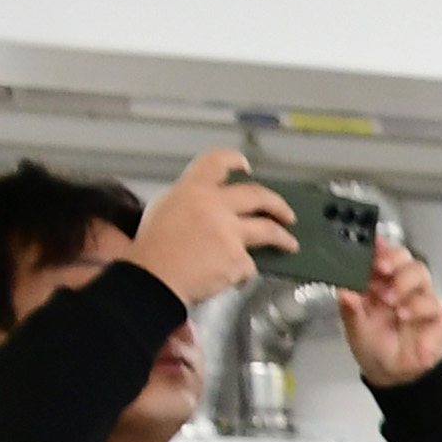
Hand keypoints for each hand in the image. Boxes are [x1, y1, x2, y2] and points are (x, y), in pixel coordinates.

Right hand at [128, 148, 293, 304]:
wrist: (152, 280)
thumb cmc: (152, 251)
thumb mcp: (164, 209)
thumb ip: (193, 202)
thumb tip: (212, 204)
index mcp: (192, 189)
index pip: (217, 161)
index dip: (234, 160)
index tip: (246, 167)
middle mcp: (215, 205)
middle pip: (258, 195)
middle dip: (277, 205)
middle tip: (286, 213)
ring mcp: (229, 232)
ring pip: (268, 230)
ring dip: (282, 238)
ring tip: (289, 244)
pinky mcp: (238, 259)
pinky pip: (248, 265)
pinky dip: (240, 272)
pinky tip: (228, 276)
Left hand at [340, 237, 441, 385]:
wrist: (393, 375)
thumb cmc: (372, 345)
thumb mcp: (354, 328)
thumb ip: (350, 308)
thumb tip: (343, 290)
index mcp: (376, 281)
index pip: (380, 255)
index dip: (377, 247)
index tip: (372, 245)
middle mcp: (399, 283)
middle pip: (404, 257)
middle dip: (393, 259)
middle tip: (381, 269)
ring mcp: (419, 296)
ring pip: (420, 273)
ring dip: (404, 281)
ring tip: (390, 300)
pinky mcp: (435, 313)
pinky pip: (433, 302)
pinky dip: (417, 306)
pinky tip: (404, 316)